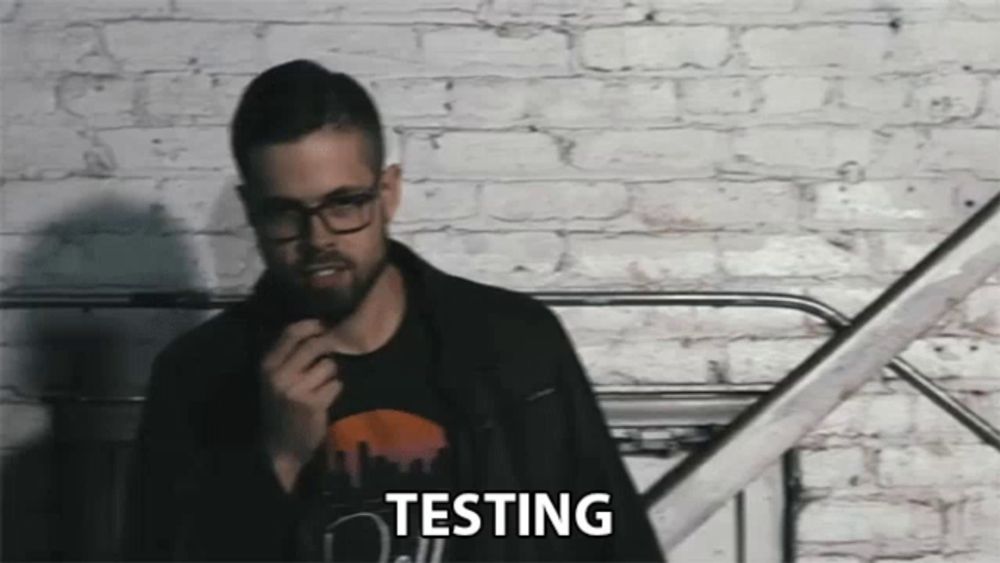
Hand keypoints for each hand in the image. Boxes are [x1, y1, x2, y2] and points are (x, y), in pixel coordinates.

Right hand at [259, 320, 342, 492]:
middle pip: (315, 345)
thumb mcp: (275, 379)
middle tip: (332, 353)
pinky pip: (336, 385)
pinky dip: (334, 390)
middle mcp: (279, 374)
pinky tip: (324, 399)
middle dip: (329, 347)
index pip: (291, 332)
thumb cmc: (281, 407)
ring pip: (329, 365)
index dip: (313, 325)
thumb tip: (318, 329)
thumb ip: (289, 355)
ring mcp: (296, 389)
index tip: (325, 326)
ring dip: (331, 374)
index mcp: (267, 365)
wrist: (280, 446)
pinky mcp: (313, 404)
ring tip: (322, 384)